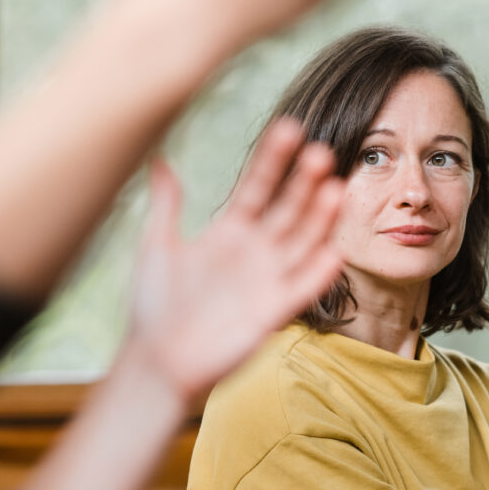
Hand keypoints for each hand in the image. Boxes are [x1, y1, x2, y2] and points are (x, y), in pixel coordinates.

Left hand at [127, 119, 343, 401]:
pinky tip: (334, 249)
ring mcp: (267, 281)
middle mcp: (254, 252)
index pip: (258, 187)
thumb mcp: (157, 246)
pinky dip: (319, 272)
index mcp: (228, 232)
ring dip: (319, 218)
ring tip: (334, 189)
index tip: (290, 128)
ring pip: (301, 243)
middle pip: (286, 210)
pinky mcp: (273, 313)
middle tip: (320, 153)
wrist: (157, 360)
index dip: (273, 161)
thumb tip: (158, 156)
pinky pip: (302, 289)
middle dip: (303, 183)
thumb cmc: (153, 304)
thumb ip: (166, 204)